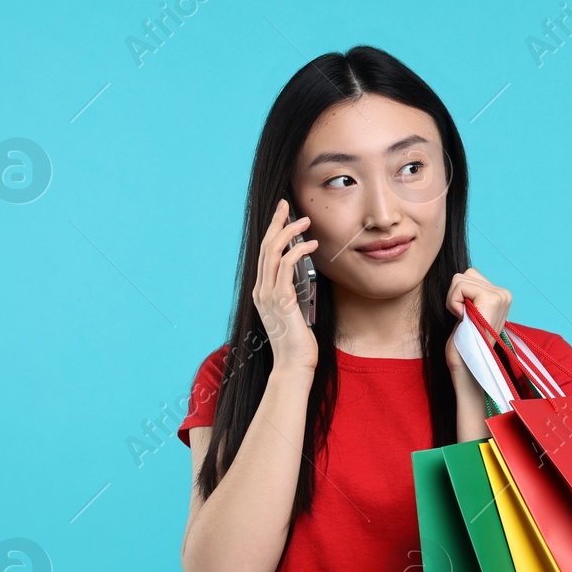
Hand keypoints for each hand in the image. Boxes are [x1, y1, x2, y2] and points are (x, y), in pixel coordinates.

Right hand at [253, 198, 318, 373]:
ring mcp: (268, 295)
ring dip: (289, 233)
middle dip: (276, 223)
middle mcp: (261, 291)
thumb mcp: (295, 312)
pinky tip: (311, 245)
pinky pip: (286, 268)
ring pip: (273, 253)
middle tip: (287, 205)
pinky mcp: (281, 301)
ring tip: (305, 221)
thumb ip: (294, 293)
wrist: (293, 366)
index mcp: (262, 292)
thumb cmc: (298, 343)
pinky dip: (298, 252)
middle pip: (265, 247)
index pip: (265, 254)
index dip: (272, 232)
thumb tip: (304, 275)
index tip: (282, 215)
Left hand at [443, 268, 510, 374]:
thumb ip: (472, 293)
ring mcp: (500, 296)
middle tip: (463, 319)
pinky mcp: (491, 299)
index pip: (470, 275)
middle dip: (455, 296)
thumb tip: (468, 274)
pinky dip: (453, 302)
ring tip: (464, 319)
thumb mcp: (470, 311)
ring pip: (460, 279)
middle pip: (465, 274)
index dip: (459, 295)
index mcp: (501, 296)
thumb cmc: (465, 342)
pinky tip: (463, 318)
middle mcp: (504, 294)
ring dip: (453, 300)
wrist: (467, 364)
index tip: (466, 316)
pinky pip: (459, 286)